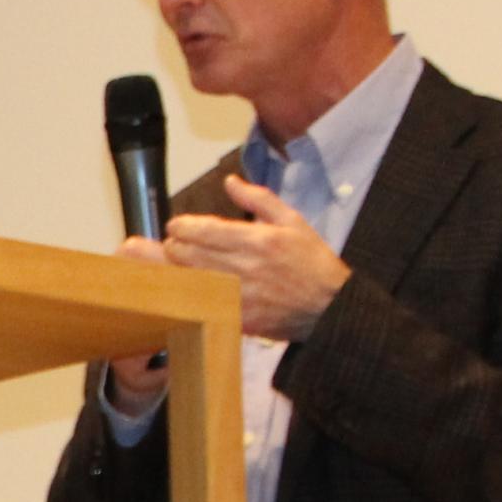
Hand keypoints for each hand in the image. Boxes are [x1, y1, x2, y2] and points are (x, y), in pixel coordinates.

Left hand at [146, 174, 349, 342]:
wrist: (330, 306)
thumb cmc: (312, 260)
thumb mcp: (292, 220)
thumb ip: (258, 199)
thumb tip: (230, 182)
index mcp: (258, 240)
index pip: (205, 230)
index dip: (181, 226)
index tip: (175, 226)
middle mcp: (246, 267)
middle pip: (190, 255)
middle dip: (172, 247)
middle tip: (172, 245)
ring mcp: (241, 296)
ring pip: (192, 281)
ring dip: (175, 271)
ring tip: (171, 265)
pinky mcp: (240, 319)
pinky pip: (204, 306)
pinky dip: (189, 297)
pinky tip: (182, 291)